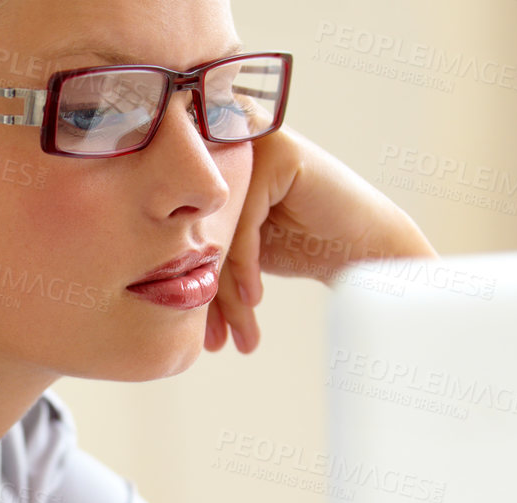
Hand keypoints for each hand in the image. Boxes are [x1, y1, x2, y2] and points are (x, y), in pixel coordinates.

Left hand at [207, 124, 436, 353]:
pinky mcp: (277, 154)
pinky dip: (244, 266)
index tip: (204, 339)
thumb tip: (146, 293)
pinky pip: (243, 221)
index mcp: (214, 168)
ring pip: (220, 232)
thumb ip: (200, 256)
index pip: (189, 237)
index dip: (195, 291)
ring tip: (241, 336)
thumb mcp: (239, 253)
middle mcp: (231, 148)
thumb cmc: (306, 247)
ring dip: (228, 294)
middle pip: (203, 234)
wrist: (370, 247)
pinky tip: (255, 298)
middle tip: (215, 344)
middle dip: (210, 298)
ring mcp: (254, 145)